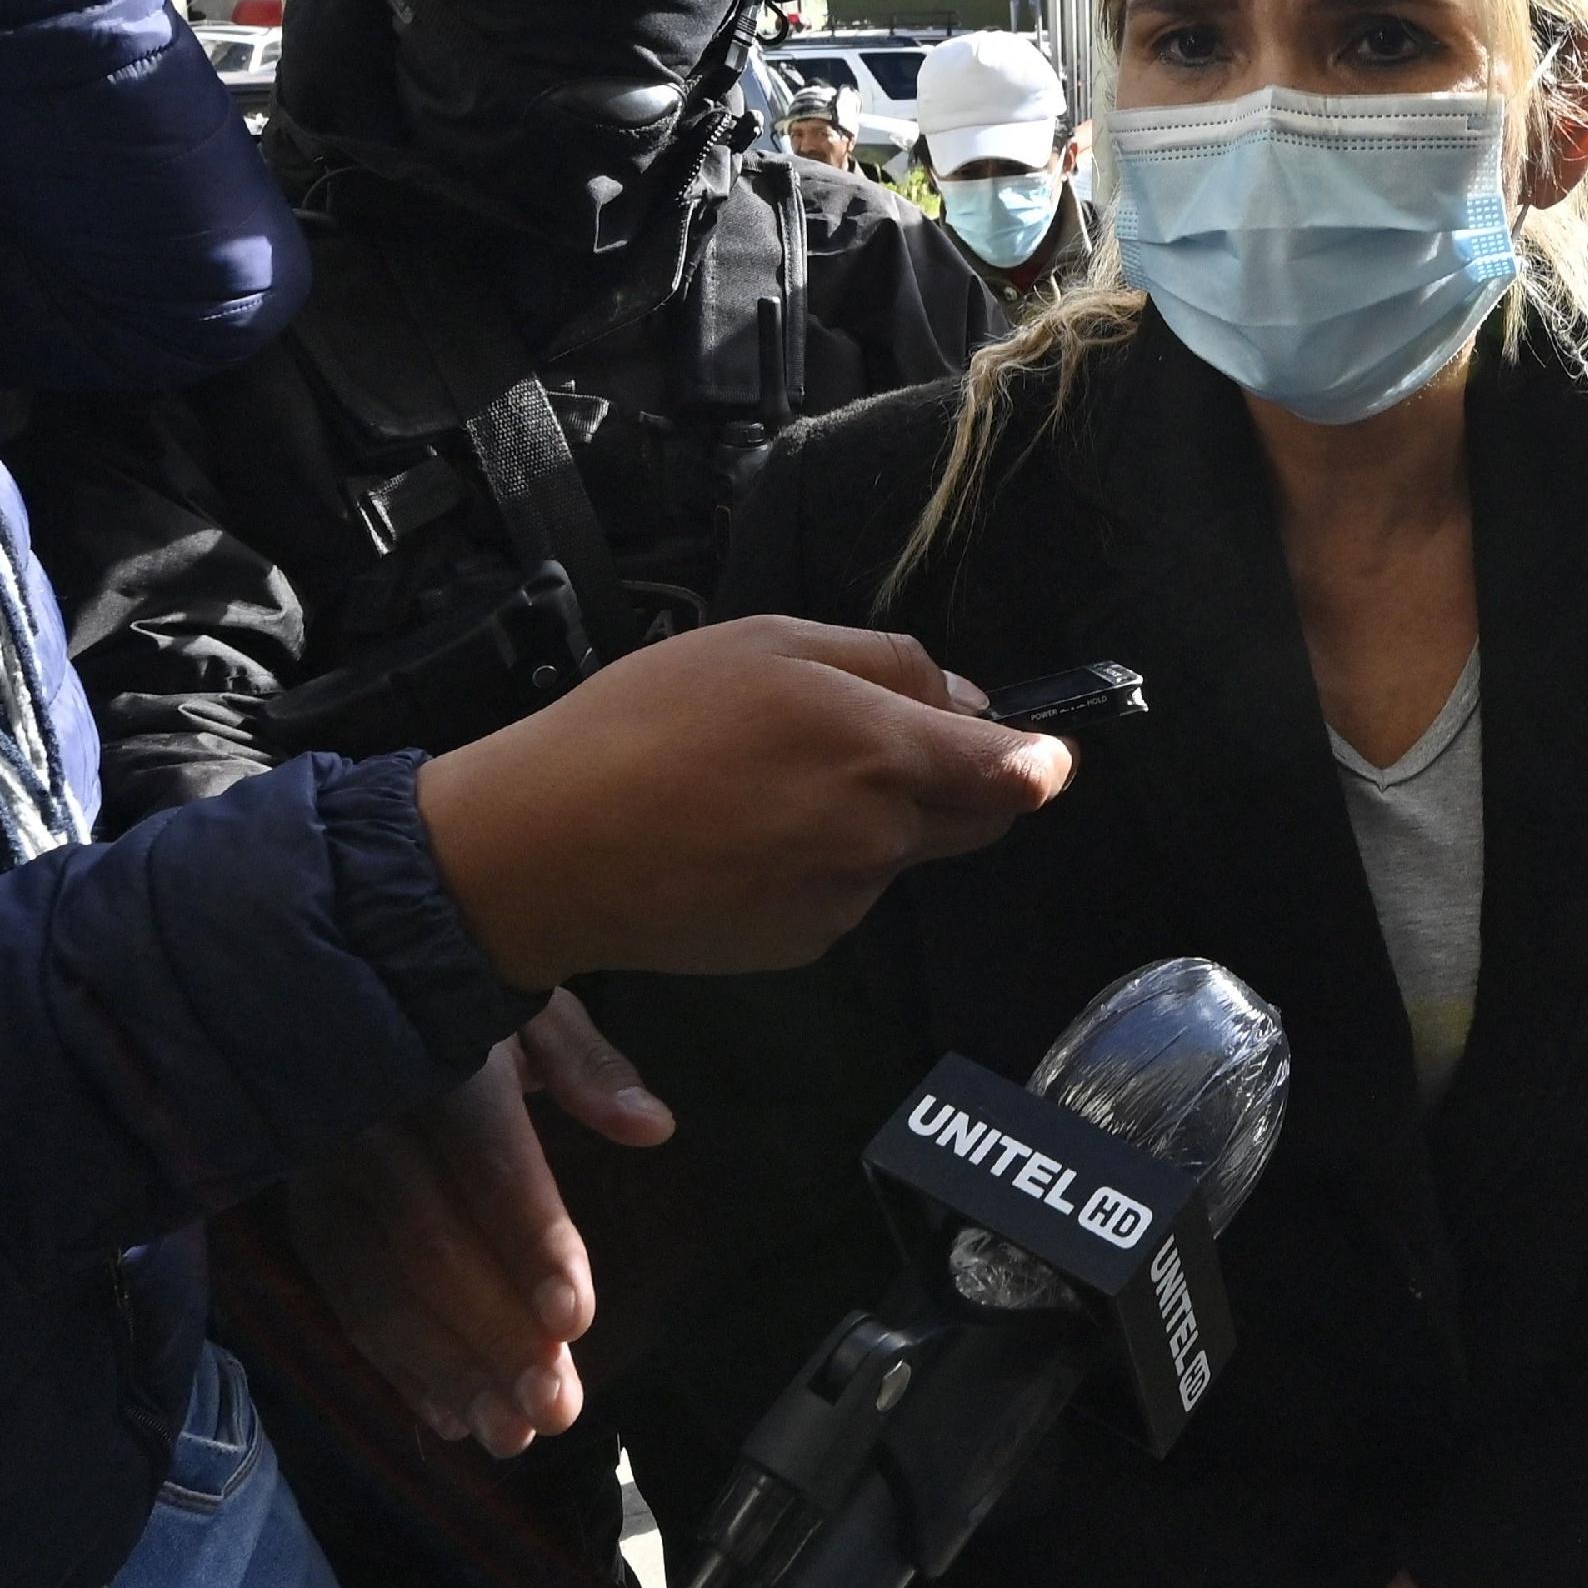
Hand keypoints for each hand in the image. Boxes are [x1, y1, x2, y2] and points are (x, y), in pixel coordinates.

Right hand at [284, 992, 671, 1455]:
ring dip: (447, 1372)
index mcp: (431, 1059)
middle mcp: (364, 1121)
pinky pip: (345, 1301)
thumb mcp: (529, 1003)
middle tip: (556, 1410)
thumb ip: (587, 1066)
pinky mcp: (303, 1214)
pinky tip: (450, 1418)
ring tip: (514, 1436)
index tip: (577, 1319)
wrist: (331, 969)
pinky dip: (396, 1367)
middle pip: (428, 1245)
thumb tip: (652, 1128)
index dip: (530, 1238)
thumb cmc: (458, 987)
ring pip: (379, 1289)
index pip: (483, 1160)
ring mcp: (321, 1173)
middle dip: (495, 1335)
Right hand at [415, 616, 1072, 986]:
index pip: (1019, 774)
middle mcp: (880, 834)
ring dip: (874, 821)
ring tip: (767, 785)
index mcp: (884, 750)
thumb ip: (887, 663)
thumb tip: (966, 699)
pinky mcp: (803, 944)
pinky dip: (819, 866)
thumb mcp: (768, 642)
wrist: (546, 849)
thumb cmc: (645, 724)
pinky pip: (845, 894)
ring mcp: (844, 899)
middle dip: (958, 783)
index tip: (1042, 750)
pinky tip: (742, 838)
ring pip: (902, 853)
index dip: (1040, 760)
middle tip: (869, 744)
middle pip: (978, 819)